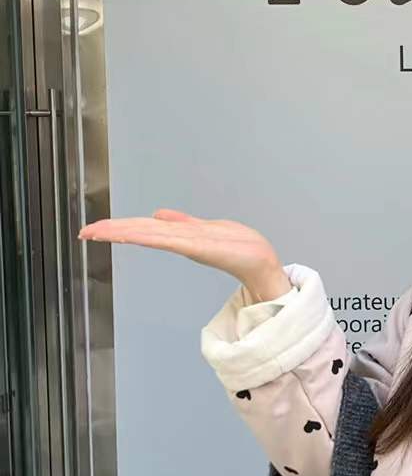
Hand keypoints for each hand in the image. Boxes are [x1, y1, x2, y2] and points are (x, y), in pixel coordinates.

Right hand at [77, 209, 284, 292]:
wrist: (261, 261)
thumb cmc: (240, 246)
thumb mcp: (206, 229)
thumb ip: (182, 222)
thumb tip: (158, 214)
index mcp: (180, 235)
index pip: (143, 229)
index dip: (119, 228)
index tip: (94, 229)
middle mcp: (180, 240)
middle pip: (140, 232)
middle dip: (112, 231)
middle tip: (85, 232)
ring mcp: (187, 243)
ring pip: (148, 235)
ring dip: (122, 232)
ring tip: (97, 232)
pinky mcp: (198, 247)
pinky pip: (168, 239)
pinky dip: (149, 236)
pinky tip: (133, 233)